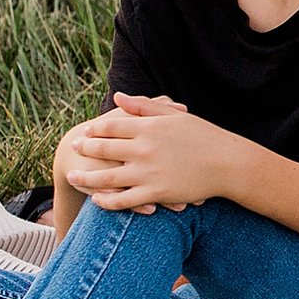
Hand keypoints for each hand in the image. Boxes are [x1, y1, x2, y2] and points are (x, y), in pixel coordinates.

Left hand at [65, 94, 228, 210]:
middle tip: (74, 148)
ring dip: (85, 177)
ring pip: (106, 177)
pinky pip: (123, 200)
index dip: (96, 128)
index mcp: (149, 126)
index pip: (112, 125)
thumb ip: (144, 106)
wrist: (226, 163)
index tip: (87, 130)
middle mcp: (144, 148)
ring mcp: (148, 172)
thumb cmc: (203, 135)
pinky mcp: (155, 193)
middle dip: (86, 148)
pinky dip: (106, 201)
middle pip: (104, 148)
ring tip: (72, 176)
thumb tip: (118, 97)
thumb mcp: (174, 115)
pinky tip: (97, 199)